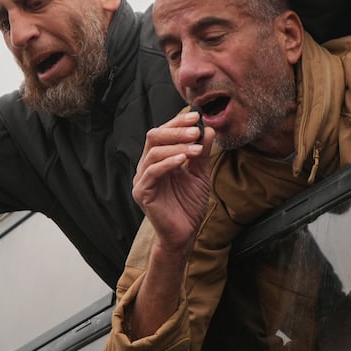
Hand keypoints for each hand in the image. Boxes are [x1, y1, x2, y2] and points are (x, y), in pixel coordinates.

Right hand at [132, 110, 215, 255]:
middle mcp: (147, 166)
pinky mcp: (142, 193)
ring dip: (176, 147)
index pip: (163, 133)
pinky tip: (183, 159)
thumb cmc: (189, 206)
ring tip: (196, 148)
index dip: (177, 123)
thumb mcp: (199, 174)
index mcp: (158, 160)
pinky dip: (168, 163)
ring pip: (153, 152)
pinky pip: (152, 172)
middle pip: (154, 137)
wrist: (184, 234)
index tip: (196, 116)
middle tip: (195, 129)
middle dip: (176, 131)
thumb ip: (201, 154)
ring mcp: (142, 179)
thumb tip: (208, 129)